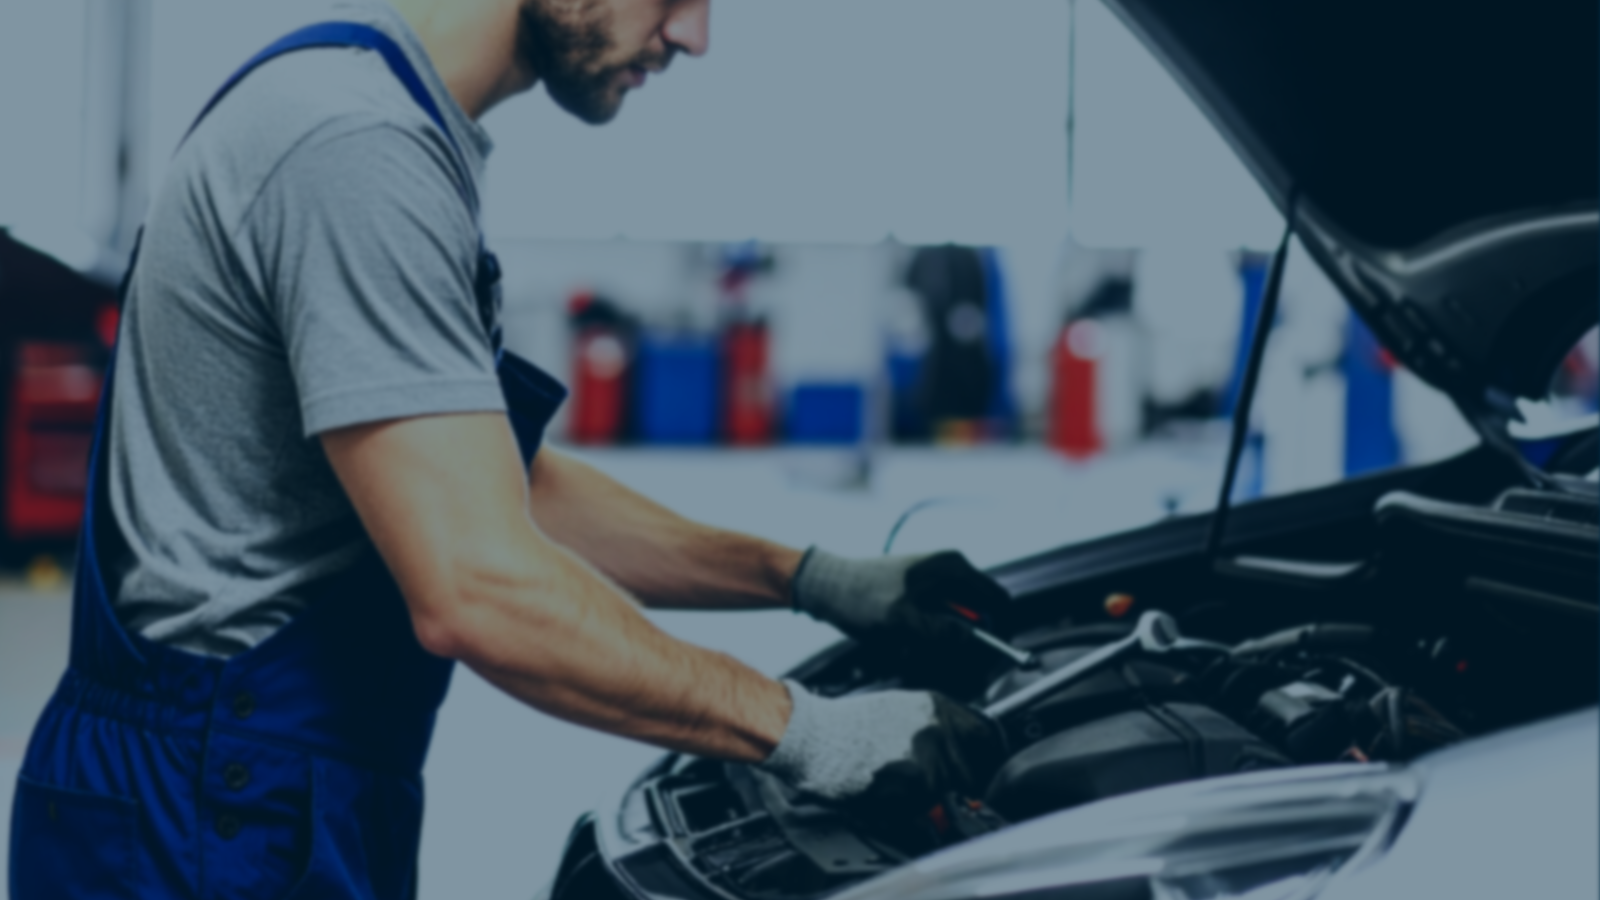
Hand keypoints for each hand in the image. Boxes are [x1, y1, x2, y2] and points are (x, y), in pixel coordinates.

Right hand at [758, 681, 1006, 819]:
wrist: (818, 740)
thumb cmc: (850, 726)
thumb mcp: (901, 709)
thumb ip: (937, 727)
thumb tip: (964, 747)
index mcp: (939, 708)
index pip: (988, 735)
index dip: (989, 755)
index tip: (984, 766)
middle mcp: (941, 731)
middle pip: (976, 769)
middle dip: (960, 781)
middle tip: (933, 782)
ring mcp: (932, 759)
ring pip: (950, 791)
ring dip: (932, 794)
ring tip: (899, 781)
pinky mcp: (917, 787)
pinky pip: (927, 806)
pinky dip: (912, 806)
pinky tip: (888, 790)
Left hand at [791, 549, 1010, 692]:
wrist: (825, 585)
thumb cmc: (860, 597)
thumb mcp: (901, 620)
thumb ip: (939, 632)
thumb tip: (970, 642)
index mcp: (954, 568)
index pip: (999, 601)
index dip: (1000, 632)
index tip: (992, 660)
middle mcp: (950, 572)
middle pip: (979, 615)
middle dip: (964, 642)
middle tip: (943, 662)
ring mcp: (935, 583)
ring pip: (956, 623)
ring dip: (940, 644)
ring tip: (912, 651)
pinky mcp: (920, 596)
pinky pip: (937, 623)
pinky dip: (925, 639)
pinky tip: (903, 646)